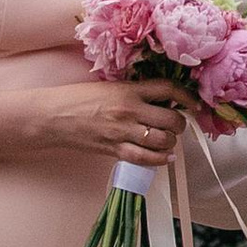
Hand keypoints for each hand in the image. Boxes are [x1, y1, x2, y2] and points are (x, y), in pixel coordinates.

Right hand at [37, 79, 186, 167]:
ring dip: (170, 141)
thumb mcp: (110, 86)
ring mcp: (123, 132)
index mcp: (129, 90)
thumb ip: (136, 92)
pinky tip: (164, 157)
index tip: (193, 102)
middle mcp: (130, 111)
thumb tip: (162, 101)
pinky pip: (146, 159)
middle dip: (180, 123)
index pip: (168, 89)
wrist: (53, 116)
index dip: (187, 96)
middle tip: (176, 124)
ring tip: (166, 138)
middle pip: (172, 119)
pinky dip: (160, 159)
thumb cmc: (78, 98)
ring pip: (163, 140)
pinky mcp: (114, 150)